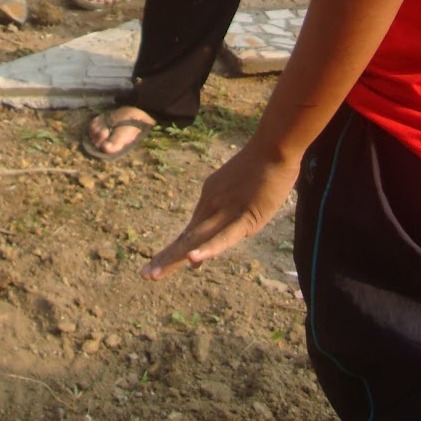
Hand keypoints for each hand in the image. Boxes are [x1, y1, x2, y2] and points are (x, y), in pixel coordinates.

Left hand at [142, 139, 300, 280]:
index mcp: (210, 197)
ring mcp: (227, 211)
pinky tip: (193, 260)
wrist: (275, 145)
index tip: (159, 264)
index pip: (191, 230)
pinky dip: (209, 249)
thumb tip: (233, 224)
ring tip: (152, 275)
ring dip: (174, 259)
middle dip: (166, 258)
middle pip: (187, 238)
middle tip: (145, 275)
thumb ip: (232, 207)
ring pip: (196, 240)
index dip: (176, 249)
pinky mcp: (246, 216)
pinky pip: (226, 237)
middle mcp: (212, 204)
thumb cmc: (264, 165)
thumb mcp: (240, 188)